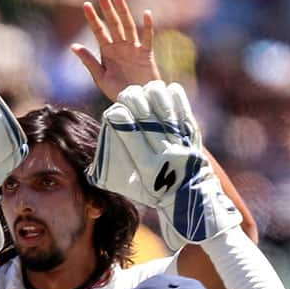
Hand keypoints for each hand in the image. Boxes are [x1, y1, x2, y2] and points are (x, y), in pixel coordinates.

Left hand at [71, 0, 160, 102]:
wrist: (135, 103)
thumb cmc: (118, 92)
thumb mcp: (100, 77)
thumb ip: (88, 61)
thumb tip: (73, 46)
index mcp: (107, 51)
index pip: (99, 31)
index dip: (93, 18)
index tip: (85, 5)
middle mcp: (120, 47)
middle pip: (113, 24)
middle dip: (107, 9)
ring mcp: (134, 49)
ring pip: (128, 27)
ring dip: (124, 13)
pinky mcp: (146, 54)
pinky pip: (148, 38)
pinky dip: (148, 26)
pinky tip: (146, 14)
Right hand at [87, 81, 239, 247]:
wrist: (191, 199)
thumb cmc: (154, 192)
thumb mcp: (131, 187)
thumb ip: (114, 170)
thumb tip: (96, 157)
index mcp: (147, 167)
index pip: (129, 133)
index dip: (119, 117)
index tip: (114, 111)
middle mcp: (165, 154)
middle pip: (147, 117)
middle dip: (134, 101)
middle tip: (128, 96)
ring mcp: (182, 143)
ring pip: (166, 110)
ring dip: (154, 95)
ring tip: (146, 91)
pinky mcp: (194, 136)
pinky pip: (185, 111)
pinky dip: (176, 98)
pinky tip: (167, 90)